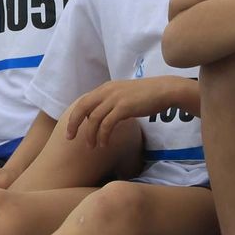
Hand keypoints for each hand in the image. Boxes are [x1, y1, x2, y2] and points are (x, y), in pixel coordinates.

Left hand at [64, 77, 183, 149]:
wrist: (164, 90)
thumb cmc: (146, 95)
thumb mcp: (123, 95)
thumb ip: (110, 102)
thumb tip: (100, 116)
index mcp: (105, 88)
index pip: (83, 102)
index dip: (75, 115)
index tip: (71, 128)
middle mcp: (106, 91)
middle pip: (82, 108)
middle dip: (73, 124)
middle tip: (69, 138)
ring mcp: (115, 99)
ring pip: (94, 119)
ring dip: (91, 134)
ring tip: (91, 146)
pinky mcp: (124, 107)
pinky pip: (107, 124)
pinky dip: (103, 136)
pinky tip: (104, 144)